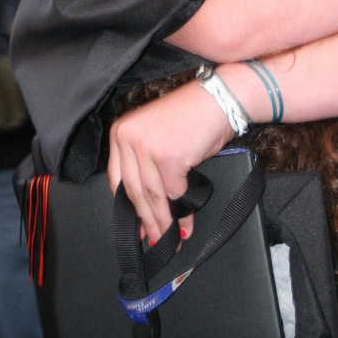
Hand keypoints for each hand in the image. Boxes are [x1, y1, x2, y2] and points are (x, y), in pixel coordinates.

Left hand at [108, 79, 234, 245]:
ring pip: (152, 196)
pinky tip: (187, 221)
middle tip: (154, 239)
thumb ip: (145, 165)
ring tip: (171, 237)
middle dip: (146, 220)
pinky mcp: (168, 157)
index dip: (128, 207)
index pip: (117, 179)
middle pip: (134, 191)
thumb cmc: (193, 116)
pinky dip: (183, 209)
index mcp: (121, 132)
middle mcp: (128, 138)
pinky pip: (175, 191)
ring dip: (163, 221)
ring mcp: (147, 147)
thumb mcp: (157, 136)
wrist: (220, 98)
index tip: (135, 226)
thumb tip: (147, 204)